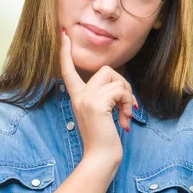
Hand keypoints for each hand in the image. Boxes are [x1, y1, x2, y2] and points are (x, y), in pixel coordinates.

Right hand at [59, 29, 137, 163]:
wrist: (101, 158)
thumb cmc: (104, 139)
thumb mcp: (102, 114)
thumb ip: (105, 98)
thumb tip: (120, 87)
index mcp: (77, 97)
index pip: (68, 70)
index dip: (66, 52)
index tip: (63, 34)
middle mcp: (79, 95)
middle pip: (105, 70)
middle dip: (122, 84)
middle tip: (127, 105)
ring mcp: (86, 99)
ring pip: (115, 79)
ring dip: (128, 96)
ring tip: (126, 115)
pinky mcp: (96, 104)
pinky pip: (120, 91)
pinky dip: (128, 103)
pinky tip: (125, 120)